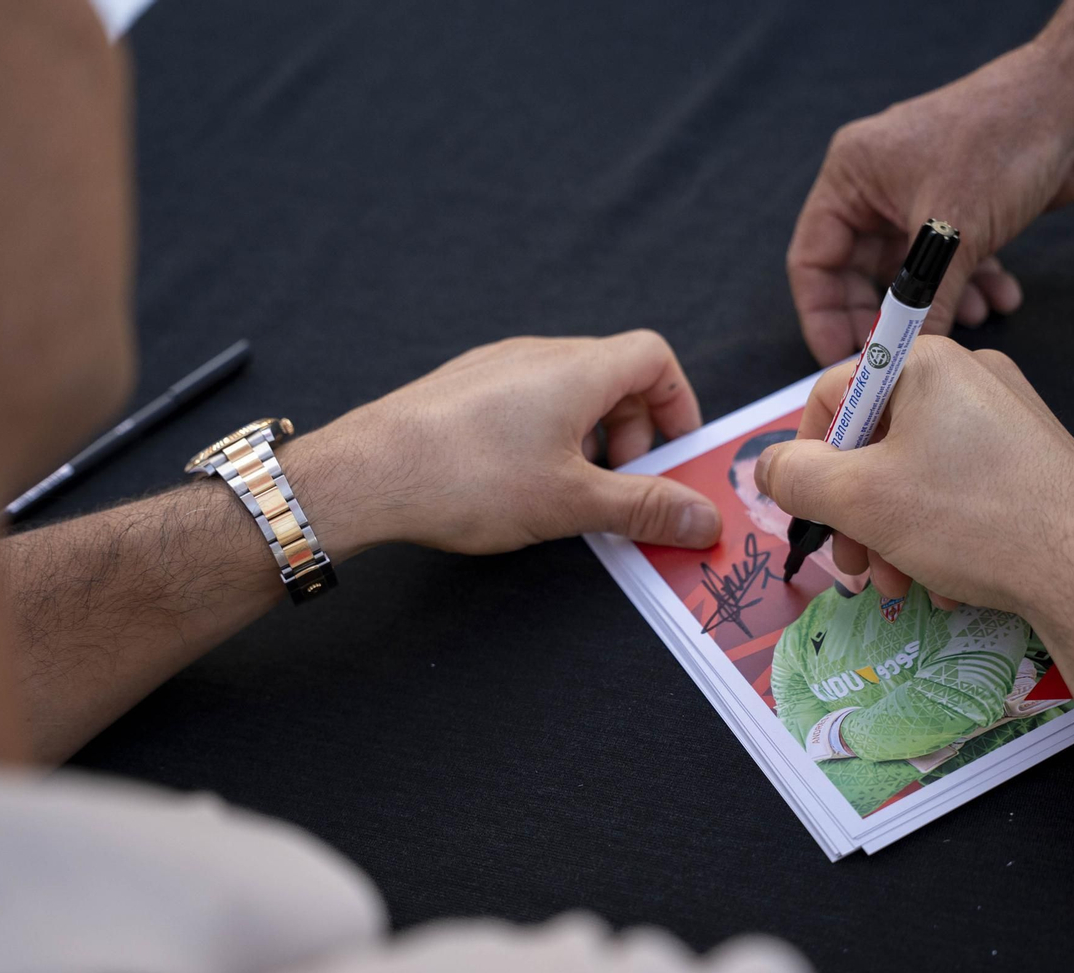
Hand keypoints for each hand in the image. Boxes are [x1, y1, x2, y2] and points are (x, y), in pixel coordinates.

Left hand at [300, 331, 722, 555]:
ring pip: (567, 391)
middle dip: (635, 433)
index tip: (677, 454)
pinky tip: (522, 483)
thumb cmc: (470, 478)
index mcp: (578, 368)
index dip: (678, 403)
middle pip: (613, 375)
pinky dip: (547, 435)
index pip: (654, 356)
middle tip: (625, 489)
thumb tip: (706, 518)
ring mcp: (495, 367)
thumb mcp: (574, 502)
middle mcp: (538, 354)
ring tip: (575, 493)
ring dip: (590, 437)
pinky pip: (526, 400)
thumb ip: (646, 508)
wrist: (367, 474)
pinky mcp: (461, 390)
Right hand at [754, 336, 1073, 625]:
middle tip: (853, 564)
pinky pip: (960, 487)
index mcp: (926, 363)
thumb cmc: (968, 518)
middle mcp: (969, 376)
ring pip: (917, 472)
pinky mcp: (1033, 460)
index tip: (809, 511)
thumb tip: (767, 466)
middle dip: (854, 510)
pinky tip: (944, 580)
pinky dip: (939, 532)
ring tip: (902, 584)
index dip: (805, 455)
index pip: (833, 392)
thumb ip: (795, 475)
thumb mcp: (859, 498)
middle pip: (876, 439)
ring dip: (892, 532)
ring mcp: (1007, 418)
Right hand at [788, 43, 1073, 363]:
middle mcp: (875, 186)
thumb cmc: (1000, 142)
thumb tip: (902, 359)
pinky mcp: (958, 203)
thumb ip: (922, 303)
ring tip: (973, 321)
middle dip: (887, 315)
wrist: (1073, 101)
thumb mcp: (953, 236)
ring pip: (910, 271)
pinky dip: (971, 282)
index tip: (846, 360)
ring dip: (940, 302)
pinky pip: (949, 259)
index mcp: (850, 176)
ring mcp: (917, 194)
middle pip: (858, 272)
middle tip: (901, 356)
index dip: (824, 316)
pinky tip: (1000, 297)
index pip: (813, 260)